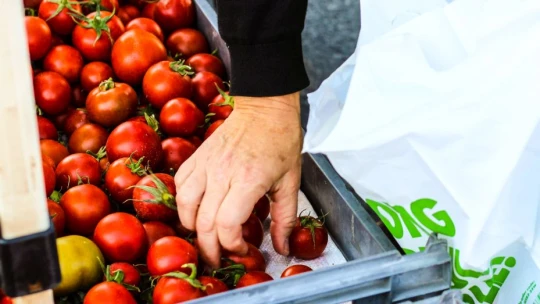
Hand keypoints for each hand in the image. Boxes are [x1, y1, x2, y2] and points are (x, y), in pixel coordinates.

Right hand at [175, 92, 301, 267]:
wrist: (264, 108)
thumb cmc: (281, 141)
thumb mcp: (291, 182)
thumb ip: (285, 218)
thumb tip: (282, 248)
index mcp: (249, 180)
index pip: (227, 225)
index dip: (231, 246)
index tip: (242, 249)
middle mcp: (222, 173)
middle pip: (203, 223)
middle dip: (209, 249)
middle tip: (218, 259)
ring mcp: (206, 164)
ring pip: (184, 205)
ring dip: (192, 227)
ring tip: (204, 236)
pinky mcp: (196, 157)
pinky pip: (179, 185)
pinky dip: (183, 203)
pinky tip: (195, 210)